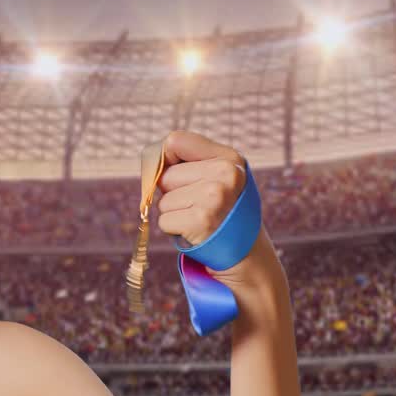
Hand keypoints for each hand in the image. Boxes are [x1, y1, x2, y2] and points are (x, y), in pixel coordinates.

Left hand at [155, 130, 278, 291]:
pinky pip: (164, 220)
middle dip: (173, 194)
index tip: (174, 174)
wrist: (245, 254)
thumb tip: (150, 162)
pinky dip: (174, 229)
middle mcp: (225, 174)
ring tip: (200, 218)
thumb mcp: (217, 178)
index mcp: (229, 158)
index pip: (175, 141)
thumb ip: (187, 162)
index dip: (165, 159)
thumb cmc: (223, 212)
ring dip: (175, 213)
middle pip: (165, 176)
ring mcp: (214, 197)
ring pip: (163, 200)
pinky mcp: (201, 220)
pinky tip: (196, 231)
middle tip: (198, 205)